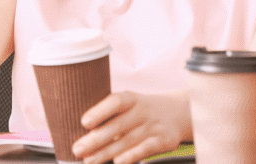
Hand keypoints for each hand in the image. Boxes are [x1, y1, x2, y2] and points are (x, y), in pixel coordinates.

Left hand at [71, 91, 187, 163]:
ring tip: (89, 160)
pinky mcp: (164, 141)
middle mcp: (143, 111)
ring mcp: (154, 126)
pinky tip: (117, 162)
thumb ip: (109, 115)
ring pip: (128, 140)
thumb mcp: (128, 105)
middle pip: (118, 125)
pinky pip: (146, 149)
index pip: (115, 101)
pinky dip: (132, 156)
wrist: (177, 113)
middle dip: (96, 139)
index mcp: (131, 99)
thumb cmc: (141, 111)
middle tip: (78, 149)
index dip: (100, 111)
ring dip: (106, 153)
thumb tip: (81, 132)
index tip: (84, 122)